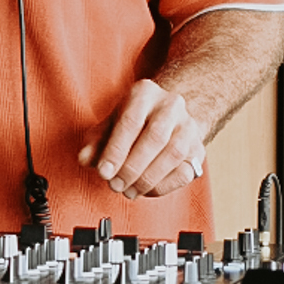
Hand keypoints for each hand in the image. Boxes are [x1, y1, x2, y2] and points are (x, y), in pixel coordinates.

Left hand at [80, 79, 205, 200]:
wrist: (165, 118)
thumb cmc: (133, 121)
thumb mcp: (109, 125)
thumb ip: (95, 142)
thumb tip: (85, 159)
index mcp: (145, 93)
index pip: (131, 121)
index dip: (116, 150)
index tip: (104, 172)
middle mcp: (171, 105)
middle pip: (155, 138)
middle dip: (132, 167)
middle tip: (115, 185)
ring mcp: (188, 126)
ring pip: (172, 155)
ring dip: (147, 179)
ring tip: (128, 190)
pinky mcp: (198, 149)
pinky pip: (184, 171)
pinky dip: (163, 186)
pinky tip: (146, 190)